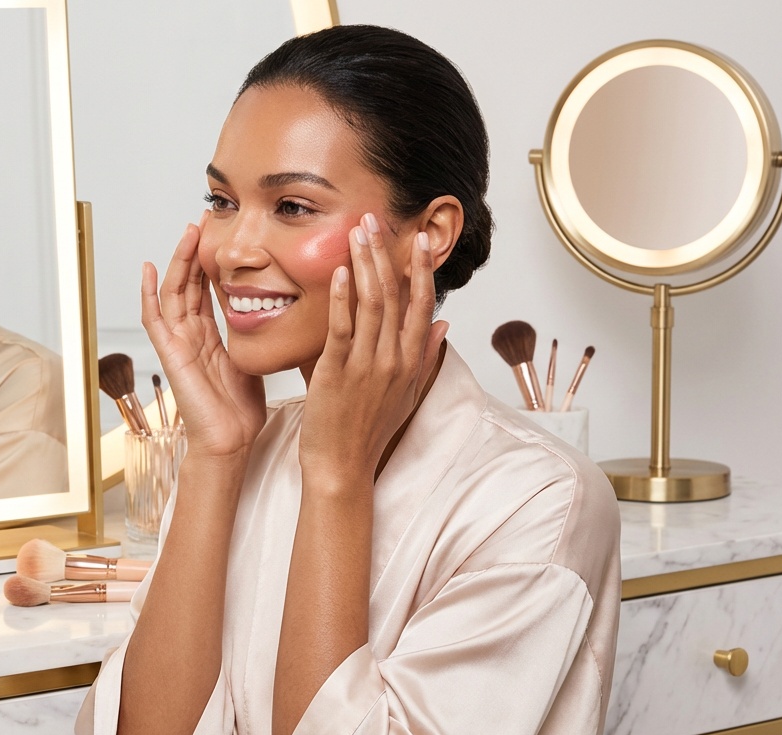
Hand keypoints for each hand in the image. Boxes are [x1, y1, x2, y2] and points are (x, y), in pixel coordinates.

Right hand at [141, 221, 265, 458]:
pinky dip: (148, 294)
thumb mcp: (256, 359)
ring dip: (178, 261)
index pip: (206, 289)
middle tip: (205, 219)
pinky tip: (148, 269)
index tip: (223, 232)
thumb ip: (259, 335)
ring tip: (188, 232)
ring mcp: (178, 344)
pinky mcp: (170, 354)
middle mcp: (191, 336)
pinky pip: (154, 319)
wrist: (230, 442)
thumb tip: (283, 312)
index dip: (211, 260)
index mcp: (210, 336)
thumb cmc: (241, 411)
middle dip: (195, 251)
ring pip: (172, 292)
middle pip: (188, 283)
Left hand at [299, 214, 447, 488]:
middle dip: (387, 254)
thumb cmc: (369, 432)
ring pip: (371, 305)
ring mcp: (366, 366)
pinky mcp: (337, 373)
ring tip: (357, 233)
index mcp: (410, 362)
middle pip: (396, 296)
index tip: (419, 239)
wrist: (343, 468)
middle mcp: (393, 360)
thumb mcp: (407, 393)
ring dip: (365, 265)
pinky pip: (342, 328)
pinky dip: (342, 298)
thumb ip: (424, 356)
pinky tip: (339, 273)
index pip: (422, 305)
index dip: (421, 270)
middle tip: (376, 220)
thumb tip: (444, 325)